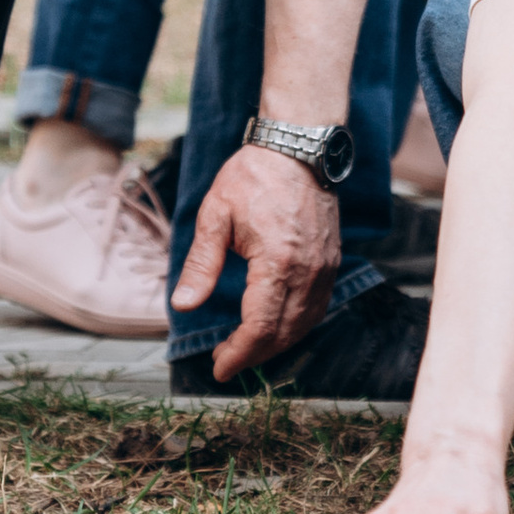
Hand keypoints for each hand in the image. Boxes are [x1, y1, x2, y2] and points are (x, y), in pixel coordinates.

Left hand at [171, 144, 342, 379]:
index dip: (239, 354)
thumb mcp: (215, 215)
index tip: (218, 367)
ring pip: (305, 324)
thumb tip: (182, 305)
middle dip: (254, 354)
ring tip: (246, 346)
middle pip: (284, 333)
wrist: (298, 146)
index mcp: (278, 262)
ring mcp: (325, 267)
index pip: (260, 327)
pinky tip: (275, 325)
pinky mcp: (331, 261)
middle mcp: (308, 271)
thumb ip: (201, 264)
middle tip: (225, 359)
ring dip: (276, 344)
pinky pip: (318, 307)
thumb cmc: (253, 176)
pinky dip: (296, 325)